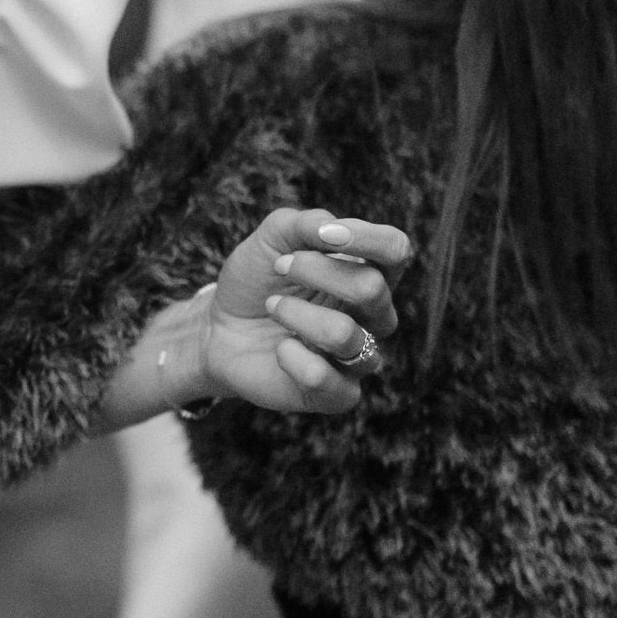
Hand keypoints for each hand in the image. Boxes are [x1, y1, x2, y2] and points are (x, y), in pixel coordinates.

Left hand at [184, 208, 412, 415]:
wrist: (219, 327)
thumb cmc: (257, 279)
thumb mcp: (273, 238)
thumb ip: (307, 224)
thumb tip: (335, 231)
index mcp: (366, 271)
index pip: (396, 250)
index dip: (367, 238)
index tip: (322, 236)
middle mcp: (372, 315)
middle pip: (372, 289)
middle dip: (316, 271)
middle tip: (280, 267)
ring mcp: (357, 356)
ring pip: (345, 335)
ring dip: (297, 314)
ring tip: (273, 305)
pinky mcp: (336, 394)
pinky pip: (326, 379)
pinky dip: (293, 358)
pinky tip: (280, 349)